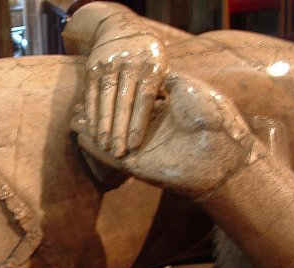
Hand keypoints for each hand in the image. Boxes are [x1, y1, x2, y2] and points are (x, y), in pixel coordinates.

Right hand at [77, 73, 259, 198]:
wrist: (220, 151)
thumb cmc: (211, 117)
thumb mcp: (190, 88)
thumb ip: (171, 82)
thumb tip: (161, 75)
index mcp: (164, 113)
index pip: (132, 105)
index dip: (114, 99)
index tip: (99, 89)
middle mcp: (150, 131)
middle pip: (116, 122)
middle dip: (97, 116)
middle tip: (77, 108)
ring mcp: (142, 149)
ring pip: (109, 138)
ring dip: (91, 130)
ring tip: (73, 120)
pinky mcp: (137, 165)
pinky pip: (110, 156)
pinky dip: (94, 147)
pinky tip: (80, 137)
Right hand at [83, 33, 166, 157]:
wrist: (122, 29)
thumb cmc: (149, 58)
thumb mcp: (164, 67)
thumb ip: (168, 89)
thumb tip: (168, 117)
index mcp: (151, 68)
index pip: (144, 99)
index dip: (138, 123)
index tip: (134, 144)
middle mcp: (129, 65)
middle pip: (123, 102)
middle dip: (119, 129)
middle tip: (117, 152)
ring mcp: (108, 66)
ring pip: (105, 99)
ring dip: (103, 125)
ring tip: (104, 146)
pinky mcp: (92, 69)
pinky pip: (91, 95)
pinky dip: (91, 115)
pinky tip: (92, 132)